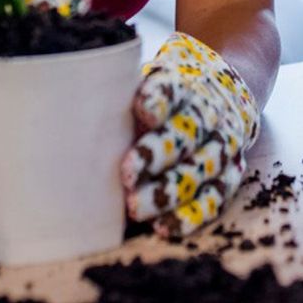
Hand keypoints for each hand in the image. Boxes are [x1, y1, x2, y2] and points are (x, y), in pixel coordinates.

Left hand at [120, 31, 260, 237]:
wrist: (225, 87)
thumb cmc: (168, 89)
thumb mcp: (151, 76)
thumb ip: (122, 91)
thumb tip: (72, 100)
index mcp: (184, 83)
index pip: (174, 88)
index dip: (159, 99)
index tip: (142, 109)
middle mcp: (208, 112)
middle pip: (186, 133)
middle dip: (157, 153)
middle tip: (126, 172)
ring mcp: (222, 143)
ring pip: (200, 168)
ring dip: (170, 190)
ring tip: (136, 207)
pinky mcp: (230, 171)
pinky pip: (216, 196)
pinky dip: (192, 214)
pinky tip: (165, 226)